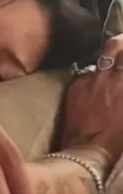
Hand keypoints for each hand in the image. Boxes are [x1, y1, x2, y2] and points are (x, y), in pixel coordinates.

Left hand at [61, 33, 122, 163]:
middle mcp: (113, 77)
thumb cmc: (119, 140)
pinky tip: (94, 83)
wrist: (89, 151)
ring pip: (101, 56)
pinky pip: (86, 72)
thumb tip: (120, 83)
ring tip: (112, 60)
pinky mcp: (76, 85)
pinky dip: (93, 75)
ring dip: (109, 56)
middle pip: (116, 45)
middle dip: (121, 42)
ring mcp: (92, 79)